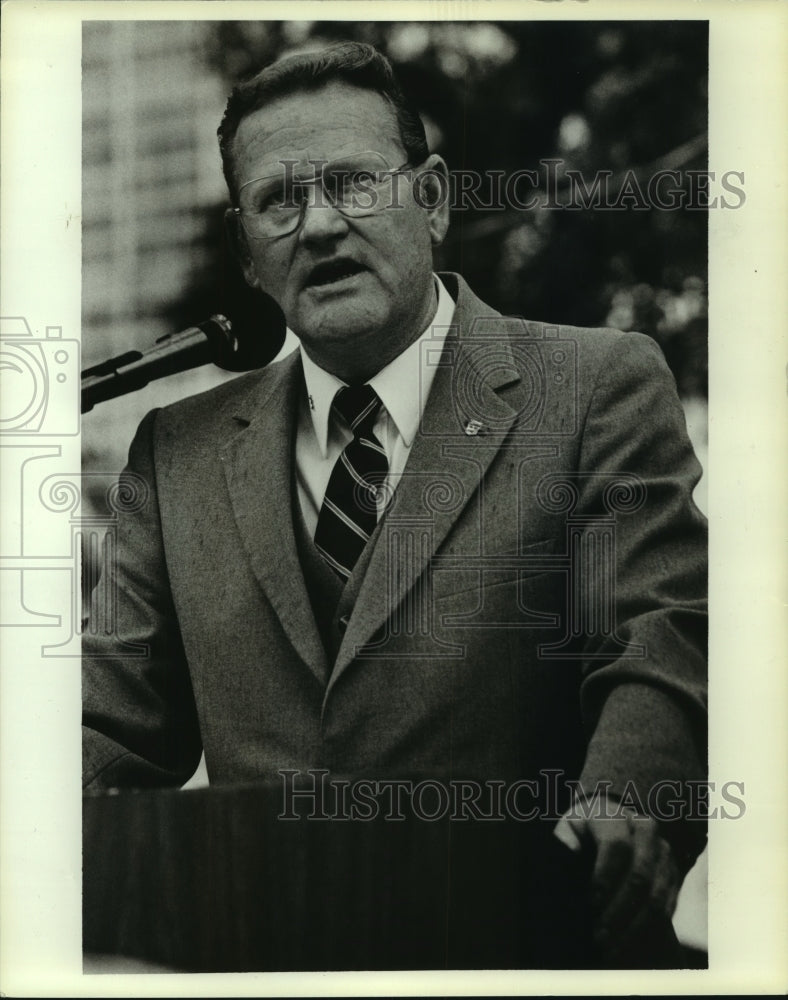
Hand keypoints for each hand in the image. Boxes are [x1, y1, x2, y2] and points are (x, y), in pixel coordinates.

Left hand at [554, 800, 680, 959]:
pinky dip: (648, 927)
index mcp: (615, 815)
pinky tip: (626, 941)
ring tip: (610, 945)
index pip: (617, 845)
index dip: (605, 876)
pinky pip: (666, 904)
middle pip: (639, 874)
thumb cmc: (582, 832)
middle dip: (618, 910)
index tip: (591, 903)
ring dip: (633, 925)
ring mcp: (662, 851)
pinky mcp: (672, 871)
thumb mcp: (569, 830)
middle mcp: (644, 829)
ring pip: (655, 894)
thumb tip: (570, 854)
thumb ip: (565, 841)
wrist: (611, 826)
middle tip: (599, 936)